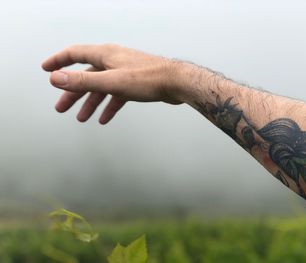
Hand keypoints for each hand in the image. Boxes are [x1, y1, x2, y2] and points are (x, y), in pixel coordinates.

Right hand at [42, 44, 181, 123]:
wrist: (177, 83)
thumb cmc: (148, 78)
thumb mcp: (111, 81)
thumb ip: (83, 81)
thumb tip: (56, 79)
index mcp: (105, 55)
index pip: (74, 54)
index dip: (58, 61)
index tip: (46, 70)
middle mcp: (113, 61)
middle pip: (86, 76)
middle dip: (73, 93)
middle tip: (61, 108)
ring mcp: (124, 72)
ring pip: (102, 88)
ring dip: (91, 103)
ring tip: (81, 118)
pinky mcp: (134, 84)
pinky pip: (116, 95)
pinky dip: (109, 106)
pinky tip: (104, 119)